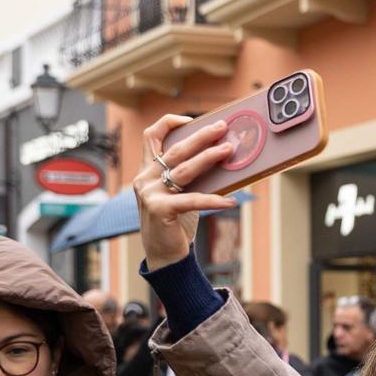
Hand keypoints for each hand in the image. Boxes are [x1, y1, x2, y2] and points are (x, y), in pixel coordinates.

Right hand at [134, 114, 236, 270]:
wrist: (164, 255)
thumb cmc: (176, 222)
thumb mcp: (179, 193)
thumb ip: (189, 176)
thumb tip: (221, 155)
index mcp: (147, 171)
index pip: (151, 136)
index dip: (170, 123)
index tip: (191, 119)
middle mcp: (145, 179)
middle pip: (175, 149)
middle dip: (201, 136)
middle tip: (222, 128)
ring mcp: (150, 194)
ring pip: (183, 169)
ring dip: (209, 157)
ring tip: (229, 151)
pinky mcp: (159, 210)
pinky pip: (191, 200)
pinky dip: (213, 201)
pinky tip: (230, 201)